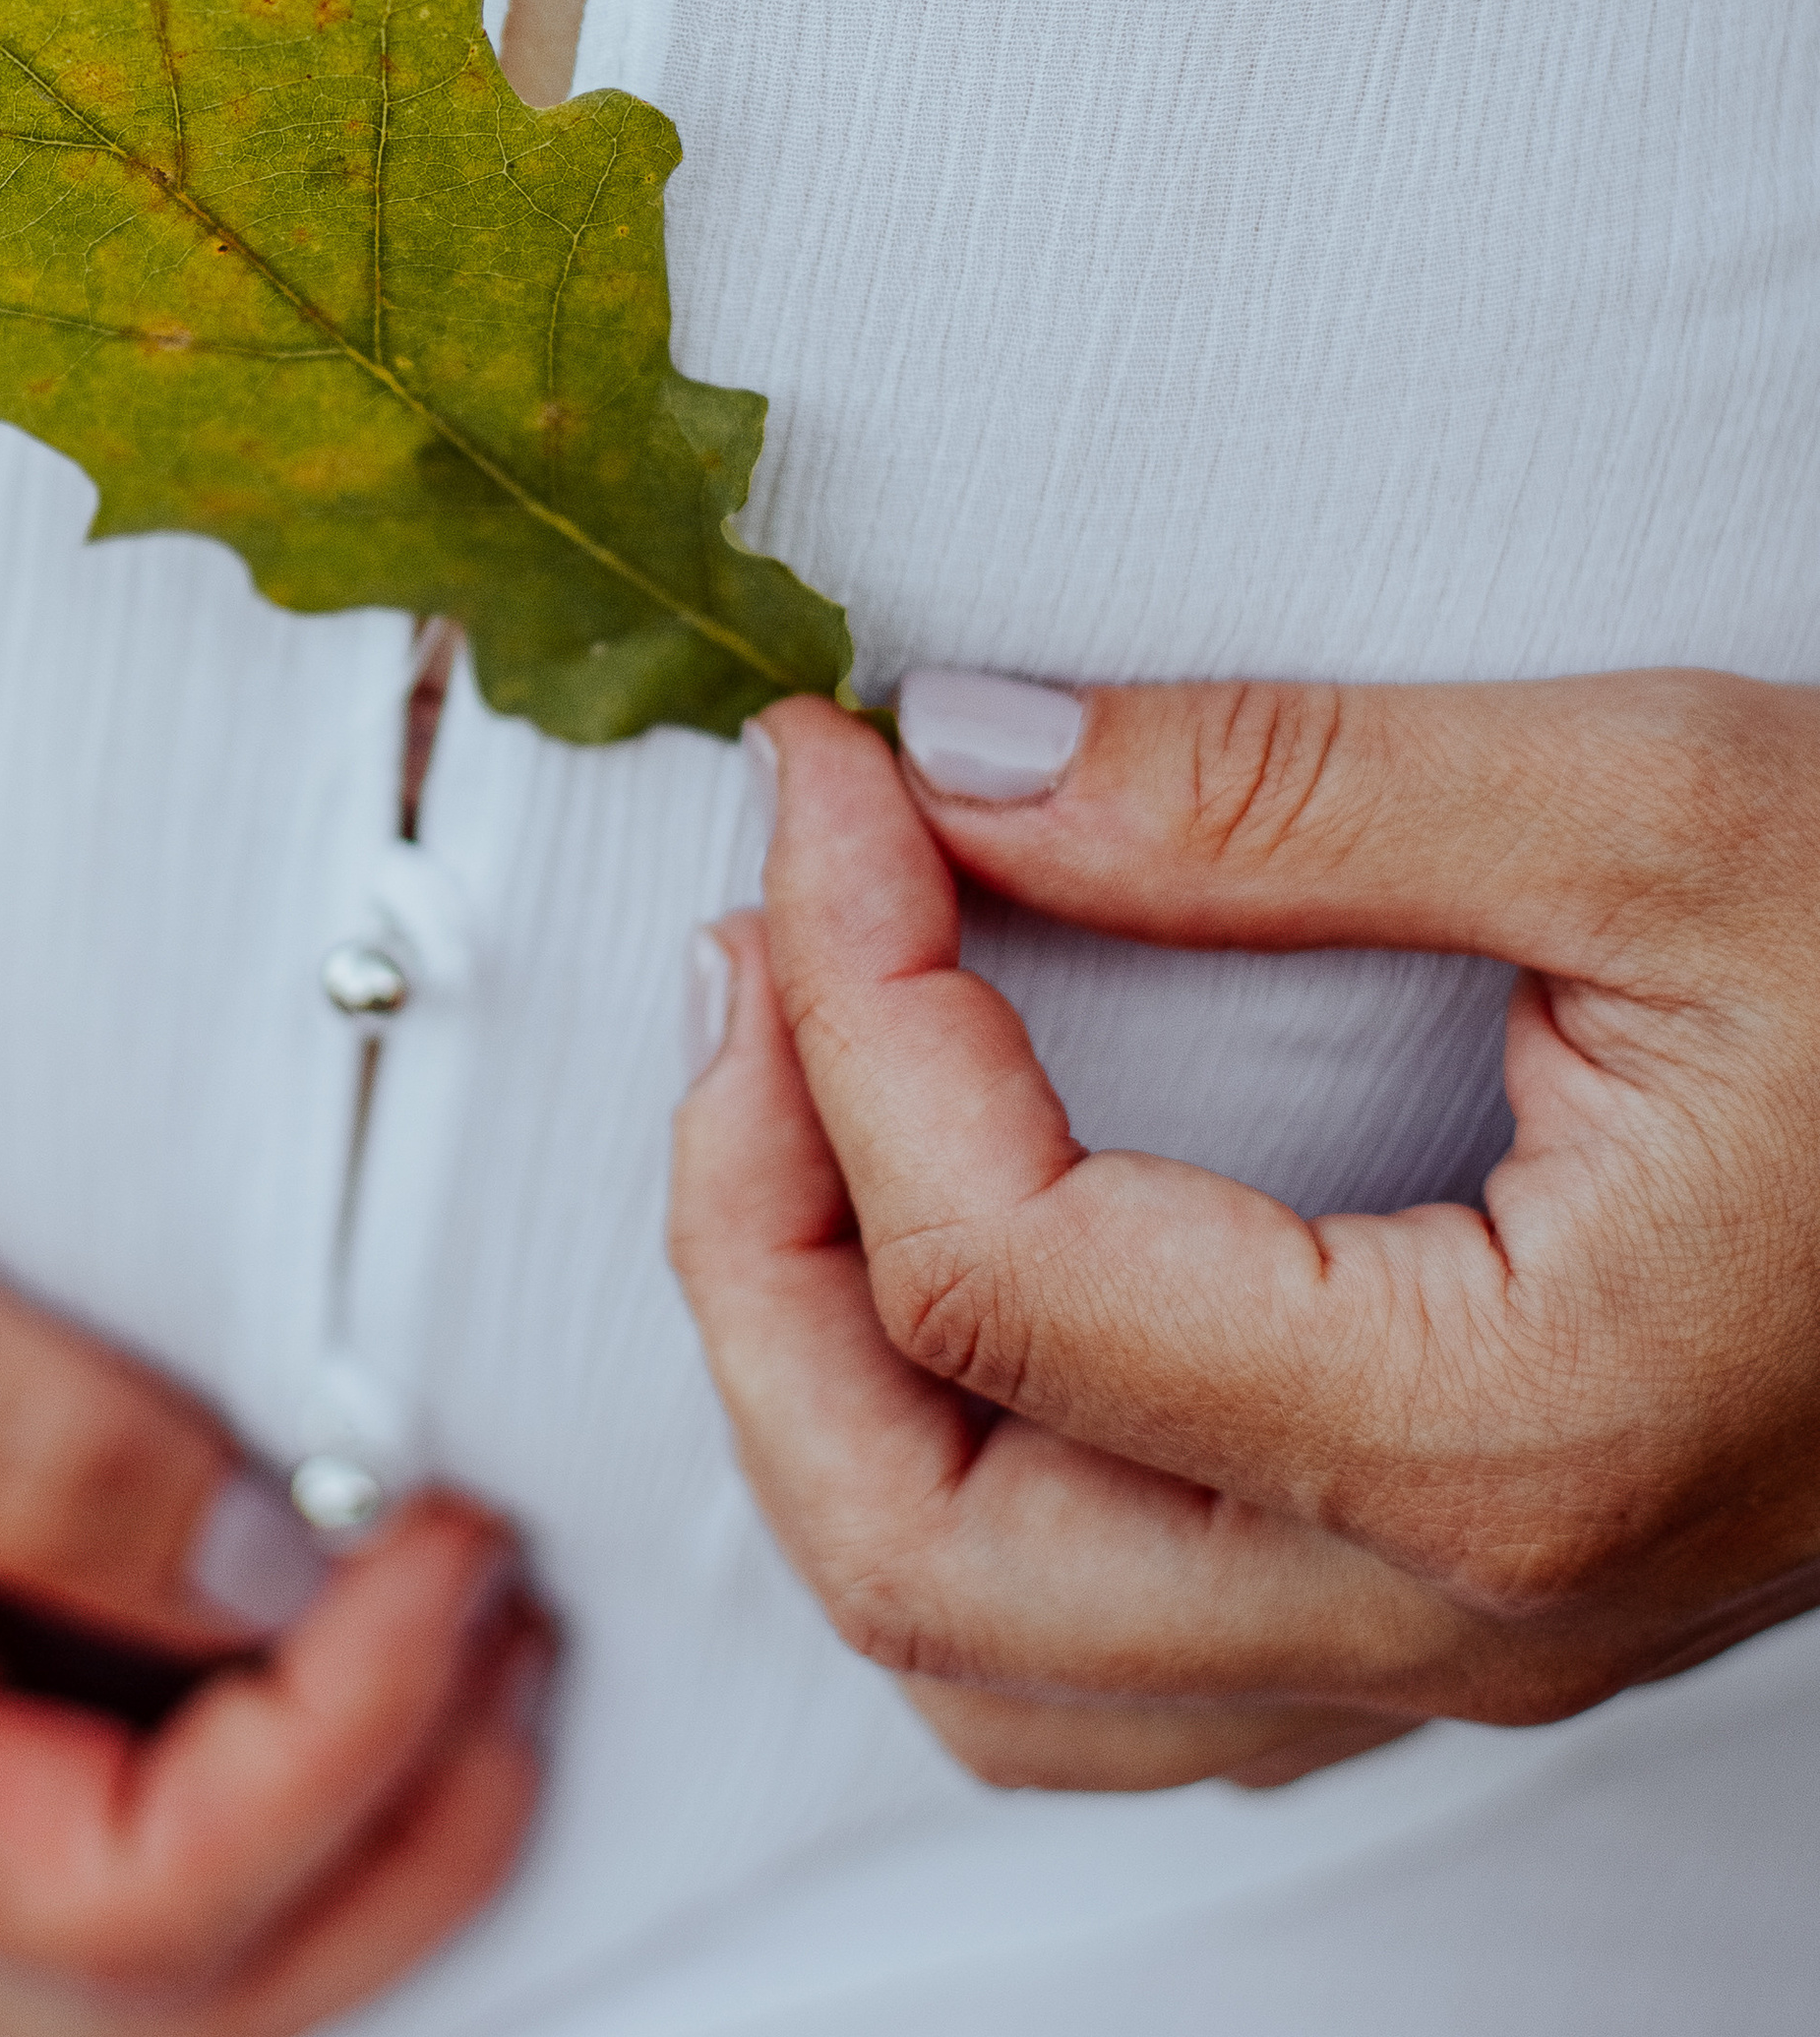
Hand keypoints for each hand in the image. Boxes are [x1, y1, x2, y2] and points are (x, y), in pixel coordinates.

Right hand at [0, 861, 546, 2035]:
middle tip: (518, 1638)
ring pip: (143, 1871)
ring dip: (346, 1773)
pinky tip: (352, 1546)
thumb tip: (279, 1571)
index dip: (338, 1758)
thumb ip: (24, 1443)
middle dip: (382, 1840)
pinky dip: (262, 1674)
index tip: (461, 1544)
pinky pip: (103, 1710)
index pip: (114, 1903)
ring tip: (481, 1601)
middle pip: (149, 1966)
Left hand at [672, 673, 1819, 1792]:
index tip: (827, 789)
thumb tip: (959, 761)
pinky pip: (1064, 1647)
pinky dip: (920, 1461)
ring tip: (777, 1102)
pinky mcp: (1423, 1601)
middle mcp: (1442, 1598)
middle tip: (744, 961)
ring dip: (801, 1365)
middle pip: (903, 1520)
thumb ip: (1273, 789)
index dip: (849, 988)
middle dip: (746, 1220)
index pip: (997, 1258)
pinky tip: (918, 1269)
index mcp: (1505, 1428)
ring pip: (956, 1629)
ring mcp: (1425, 1639)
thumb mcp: (1664, 815)